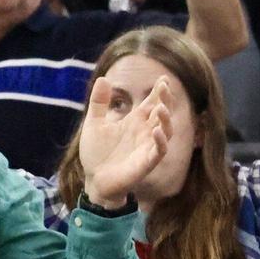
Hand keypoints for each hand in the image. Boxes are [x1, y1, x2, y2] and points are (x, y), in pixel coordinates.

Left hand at [77, 75, 170, 207]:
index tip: (163, 79)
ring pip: (165, 130)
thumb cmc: (96, 153)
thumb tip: (103, 78)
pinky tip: (155, 132)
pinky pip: (158, 151)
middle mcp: (145, 132)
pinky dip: (160, 142)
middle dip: (165, 100)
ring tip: (162, 108)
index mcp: (135, 121)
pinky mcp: (146, 163)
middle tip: (164, 87)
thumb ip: (98, 102)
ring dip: (166, 119)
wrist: (93, 180)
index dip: (159, 91)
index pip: (152, 102)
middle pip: (162, 112)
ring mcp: (147, 147)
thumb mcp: (94, 123)